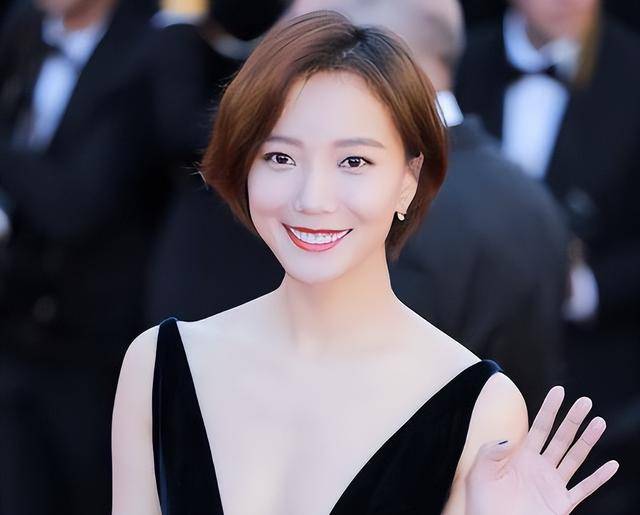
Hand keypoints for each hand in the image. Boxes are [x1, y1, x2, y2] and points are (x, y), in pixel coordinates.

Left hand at [465, 386, 617, 514]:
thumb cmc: (482, 504)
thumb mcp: (478, 473)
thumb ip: (490, 452)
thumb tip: (509, 439)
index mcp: (521, 457)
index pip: (539, 427)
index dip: (549, 409)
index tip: (559, 391)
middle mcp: (540, 467)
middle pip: (561, 438)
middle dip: (573, 419)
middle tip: (586, 401)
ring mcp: (552, 485)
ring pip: (575, 458)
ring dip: (588, 441)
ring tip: (599, 422)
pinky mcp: (561, 504)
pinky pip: (584, 489)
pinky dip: (598, 478)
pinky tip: (611, 465)